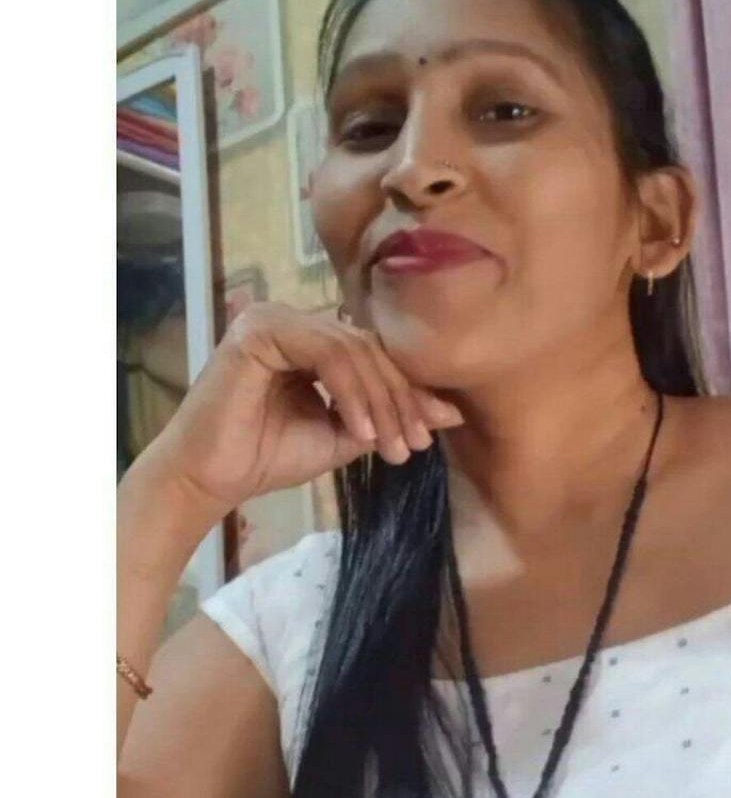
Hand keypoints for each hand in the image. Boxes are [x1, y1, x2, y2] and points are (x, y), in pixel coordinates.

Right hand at [135, 302, 463, 521]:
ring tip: (390, 446)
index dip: (406, 393)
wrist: (213, 479)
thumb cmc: (268, 457)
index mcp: (311, 339)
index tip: (430, 435)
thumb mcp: (344, 435)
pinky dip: (351, 394)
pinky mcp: (260, 330)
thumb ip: (389, 417)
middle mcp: (294, 320)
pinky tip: (362, 431)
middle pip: (368, 349)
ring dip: (379, 401)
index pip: (373, 355)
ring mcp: (274, 319)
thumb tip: (451, 413)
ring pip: (352, 351)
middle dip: (399, 400)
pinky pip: (326, 355)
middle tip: (416, 444)